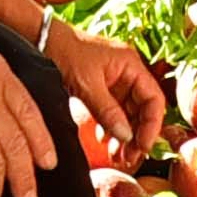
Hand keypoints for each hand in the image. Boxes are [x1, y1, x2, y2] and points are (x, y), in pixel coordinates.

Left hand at [40, 21, 168, 168]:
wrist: (42, 38)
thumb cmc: (65, 51)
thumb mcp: (87, 84)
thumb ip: (107, 111)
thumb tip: (126, 136)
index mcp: (131, 65)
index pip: (154, 99)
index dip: (152, 125)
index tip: (142, 146)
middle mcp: (128, 73)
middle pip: (143, 110)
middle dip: (137, 135)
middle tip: (129, 158)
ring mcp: (115, 81)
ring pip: (128, 114)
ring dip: (124, 135)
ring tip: (117, 156)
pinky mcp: (102, 89)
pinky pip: (113, 112)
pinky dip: (111, 128)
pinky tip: (104, 141)